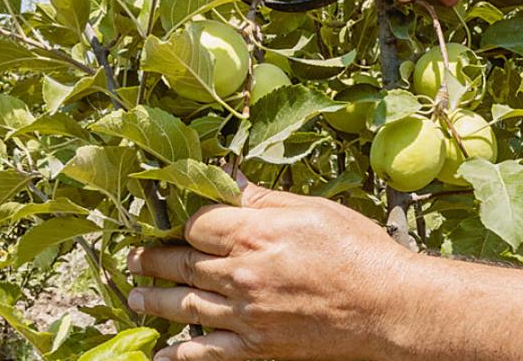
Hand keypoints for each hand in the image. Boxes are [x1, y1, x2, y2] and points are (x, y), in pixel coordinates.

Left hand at [126, 181, 411, 360]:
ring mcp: (245, 316)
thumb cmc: (359, 252)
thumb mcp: (315, 210)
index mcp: (255, 234)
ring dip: (153, 300)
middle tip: (134, 258)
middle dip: (152, 259)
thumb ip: (265, 199)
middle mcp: (241, 276)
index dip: (183, 219)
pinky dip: (177, 355)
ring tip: (136, 296)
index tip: (173, 219)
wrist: (388, 308)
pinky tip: (161, 354)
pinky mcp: (256, 348)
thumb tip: (229, 179)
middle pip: (181, 263)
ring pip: (183, 307)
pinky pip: (204, 354)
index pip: (196, 223)